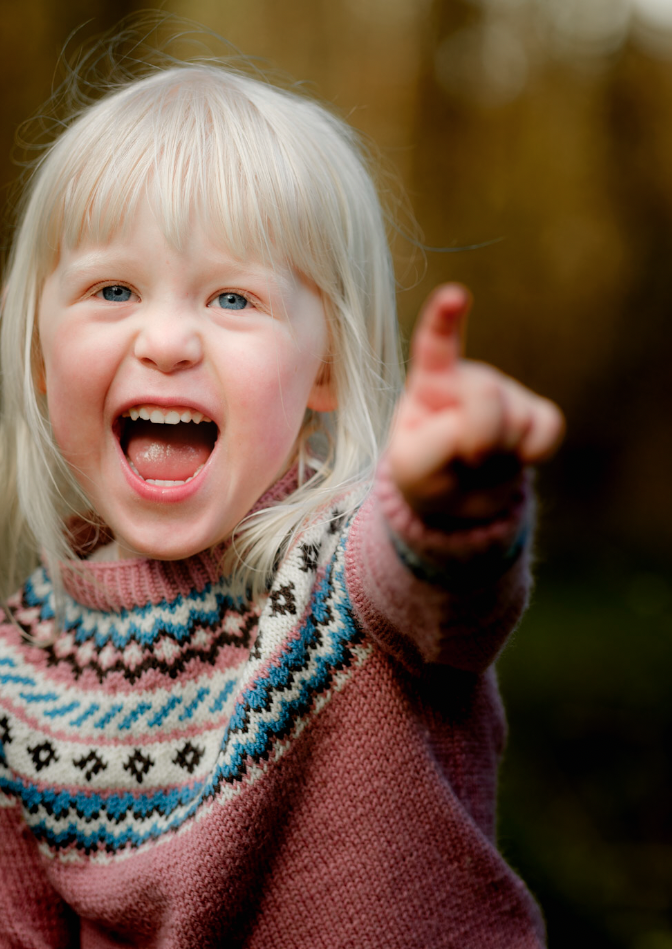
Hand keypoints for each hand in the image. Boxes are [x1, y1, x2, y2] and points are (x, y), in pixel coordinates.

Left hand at [388, 284, 564, 522]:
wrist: (459, 497)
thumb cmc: (427, 470)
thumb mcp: (413, 466)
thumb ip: (438, 444)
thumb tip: (487, 426)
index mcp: (431, 380)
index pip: (436, 343)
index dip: (444, 318)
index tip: (454, 296)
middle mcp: (471, 377)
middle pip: (485, 395)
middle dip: (477, 439)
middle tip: (463, 460)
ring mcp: (507, 392)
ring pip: (516, 420)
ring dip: (497, 456)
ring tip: (479, 461)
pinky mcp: (538, 412)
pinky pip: (547, 429)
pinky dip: (531, 453)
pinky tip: (514, 457)